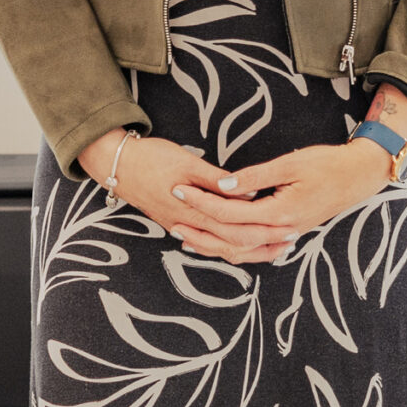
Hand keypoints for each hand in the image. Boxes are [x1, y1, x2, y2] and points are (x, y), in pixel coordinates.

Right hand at [75, 131, 298, 264]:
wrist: (117, 165)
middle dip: (264, 244)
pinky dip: (224, 248)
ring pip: (218, 248)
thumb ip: (217, 180)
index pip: (236, 229)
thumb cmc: (152, 157)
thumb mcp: (187, 162)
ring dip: (247, 250)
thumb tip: (247, 194)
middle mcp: (187, 225)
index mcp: (193, 210)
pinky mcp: (175, 224)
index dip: (264, 230)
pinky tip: (238, 246)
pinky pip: (205, 244)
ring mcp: (180, 227)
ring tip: (273, 247)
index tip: (288, 227)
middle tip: (290, 239)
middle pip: (232, 244)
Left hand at [173, 140, 394, 245]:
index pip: (230, 213)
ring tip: (186, 237)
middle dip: (200, 228)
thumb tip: (223, 184)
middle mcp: (282, 230)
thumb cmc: (328, 164)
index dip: (203, 202)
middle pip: (231, 238)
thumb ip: (255, 177)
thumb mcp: (290, 163)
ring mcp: (287, 235)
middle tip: (173, 217)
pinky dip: (233, 248)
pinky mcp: (289, 232)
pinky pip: (255, 248)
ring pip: (243, 250)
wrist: (359, 176)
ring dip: (213, 245)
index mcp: (280, 213)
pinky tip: (218, 242)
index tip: (180, 189)